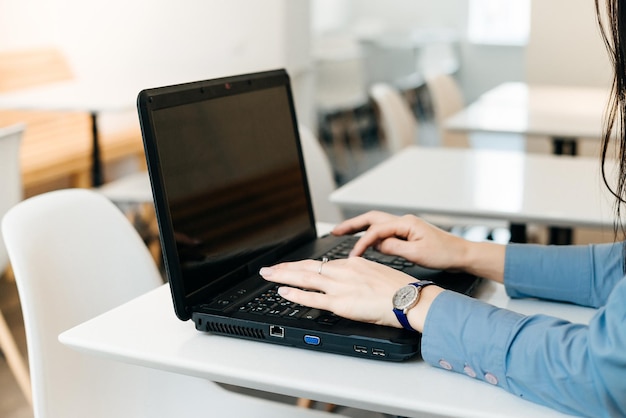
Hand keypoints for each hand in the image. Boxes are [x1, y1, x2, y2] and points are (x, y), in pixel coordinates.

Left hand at [259, 257, 441, 329]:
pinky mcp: (341, 303)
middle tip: (268, 267)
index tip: (291, 266)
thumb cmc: (400, 289)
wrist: (410, 298)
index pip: (321, 264)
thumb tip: (351, 281)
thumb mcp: (376, 272)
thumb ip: (359, 275)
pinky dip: (295, 294)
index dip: (302, 265)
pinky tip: (283, 292)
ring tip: (268, 275)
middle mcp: (343, 271)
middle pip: (307, 267)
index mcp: (353, 263)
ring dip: (283, 276)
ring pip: (305, 278)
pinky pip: (312, 298)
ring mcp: (340, 286)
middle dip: (284, 267)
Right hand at [332, 211, 467, 271]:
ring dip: (360, 229)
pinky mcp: (407, 234)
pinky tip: (366, 244)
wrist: (461, 254)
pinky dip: (372, 236)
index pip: (376, 230)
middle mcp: (403, 222)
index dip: (361, 242)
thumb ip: (394, 248)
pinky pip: (385, 232)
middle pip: (371, 219)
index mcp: (405, 223)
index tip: (353, 255)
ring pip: (376, 224)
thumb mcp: (416, 254)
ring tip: (343, 234)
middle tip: (334, 231)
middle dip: (351, 224)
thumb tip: (377, 245)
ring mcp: (405, 227)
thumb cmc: (444, 253)